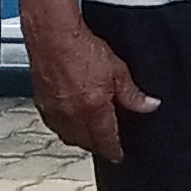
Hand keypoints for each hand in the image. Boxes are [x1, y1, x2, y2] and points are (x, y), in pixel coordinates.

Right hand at [29, 13, 159, 162]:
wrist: (52, 35)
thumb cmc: (81, 48)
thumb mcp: (118, 70)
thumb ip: (133, 94)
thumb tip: (150, 105)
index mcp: (94, 109)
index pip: (106, 141)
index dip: (114, 151)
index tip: (119, 155)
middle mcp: (72, 115)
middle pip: (87, 143)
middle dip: (98, 145)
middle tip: (108, 143)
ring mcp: (55, 111)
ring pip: (69, 137)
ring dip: (81, 139)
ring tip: (91, 134)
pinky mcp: (41, 104)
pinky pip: (55, 125)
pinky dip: (65, 127)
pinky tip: (71, 120)